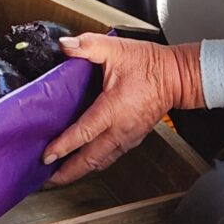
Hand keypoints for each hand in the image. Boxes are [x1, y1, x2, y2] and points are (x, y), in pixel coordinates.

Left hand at [42, 35, 203, 186]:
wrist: (177, 76)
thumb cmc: (150, 65)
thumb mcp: (116, 49)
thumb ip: (88, 45)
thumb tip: (66, 46)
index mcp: (113, 110)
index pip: (82, 134)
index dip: (62, 146)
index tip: (46, 156)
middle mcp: (120, 130)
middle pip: (90, 160)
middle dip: (67, 172)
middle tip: (47, 178)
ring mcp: (128, 137)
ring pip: (101, 162)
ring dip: (81, 171)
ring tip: (62, 174)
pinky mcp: (133, 137)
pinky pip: (111, 156)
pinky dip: (95, 163)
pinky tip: (87, 160)